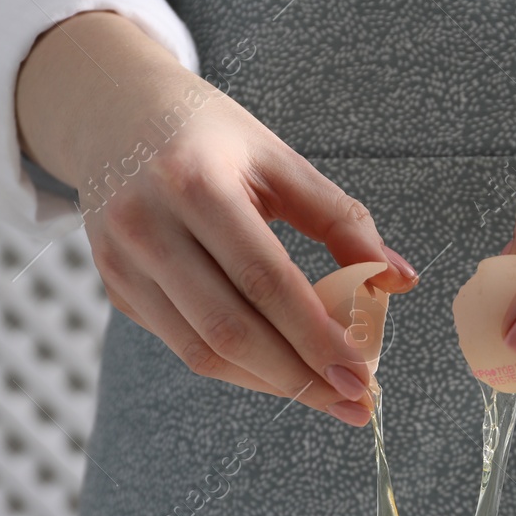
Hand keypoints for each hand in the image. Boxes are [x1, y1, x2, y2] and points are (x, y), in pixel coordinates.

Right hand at [16, 12, 414, 424]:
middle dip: (301, 378)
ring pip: (203, 352)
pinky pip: (184, 347)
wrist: (113, 113)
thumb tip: (401, 281)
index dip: (316, 337)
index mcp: (194, 183)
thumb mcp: (280, 160)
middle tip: (356, 401)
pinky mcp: (116, 290)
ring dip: (272, 384)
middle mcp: (146, 226)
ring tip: (327, 395)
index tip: (363, 375)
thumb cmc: (212, 138)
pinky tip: (283, 372)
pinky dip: (240, 369)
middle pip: (230, 329)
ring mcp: (120, 263)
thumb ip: (343, 221)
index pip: (265, 280)